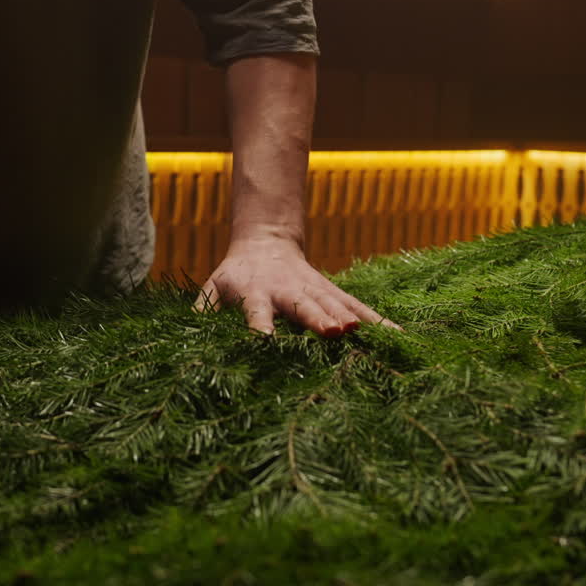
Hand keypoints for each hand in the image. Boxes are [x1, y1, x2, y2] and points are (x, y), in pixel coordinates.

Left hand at [197, 235, 402, 336]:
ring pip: (335, 306)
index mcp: (255, 292)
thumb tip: (185, 341)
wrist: (265, 243)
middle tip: (334, 332)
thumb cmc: (234, 277)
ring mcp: (315, 291)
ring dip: (352, 321)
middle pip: (304, 307)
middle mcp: (288, 291)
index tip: (263, 342)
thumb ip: (202, 311)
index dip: (258, 326)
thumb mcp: (212, 289)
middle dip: (319, 319)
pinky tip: (401, 338)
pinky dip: (379, 323)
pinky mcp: (334, 293)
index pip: (255, 311)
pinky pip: (359, 308)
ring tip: (370, 337)